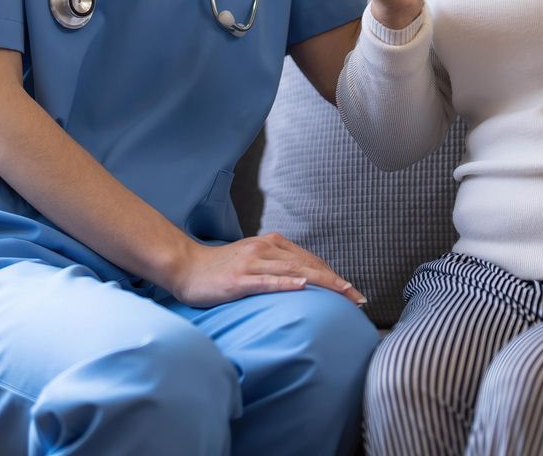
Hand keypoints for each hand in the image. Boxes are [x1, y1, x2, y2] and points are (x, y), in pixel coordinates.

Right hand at [168, 231, 366, 307]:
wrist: (185, 267)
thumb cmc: (219, 269)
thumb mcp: (252, 262)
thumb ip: (276, 267)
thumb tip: (302, 281)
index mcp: (270, 244)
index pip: (310, 260)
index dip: (333, 275)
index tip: (352, 291)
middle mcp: (264, 250)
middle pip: (308, 264)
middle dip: (336, 281)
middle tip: (358, 297)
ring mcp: (251, 263)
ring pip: (294, 271)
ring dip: (322, 282)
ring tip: (343, 293)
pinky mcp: (238, 280)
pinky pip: (266, 281)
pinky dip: (286, 282)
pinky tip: (302, 286)